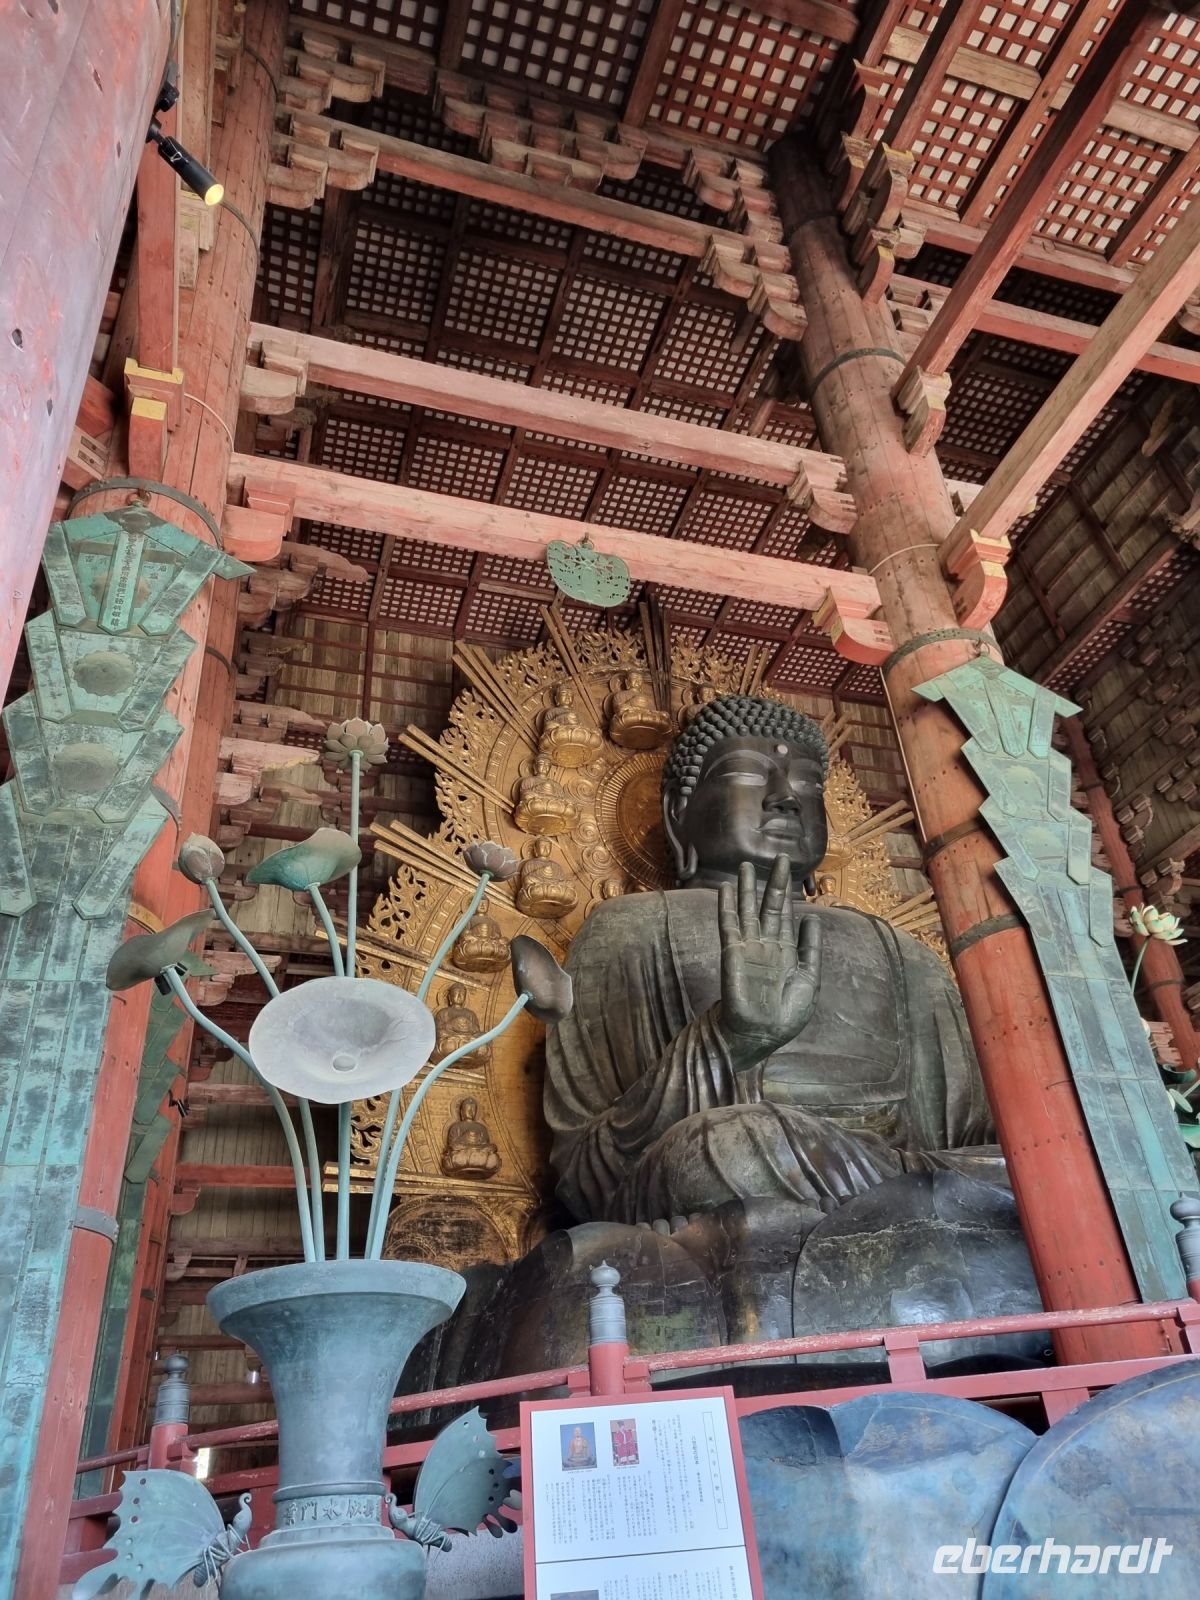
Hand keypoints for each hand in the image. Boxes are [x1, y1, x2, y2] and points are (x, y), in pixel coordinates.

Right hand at [718, 856, 821, 1066]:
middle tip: (781, 857)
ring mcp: (749, 947)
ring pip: (748, 910)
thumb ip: (811, 949)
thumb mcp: (809, 980)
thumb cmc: (786, 1014)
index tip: (792, 872)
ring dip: (747, 888)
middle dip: (775, 883)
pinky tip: (725, 888)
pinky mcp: (733, 953)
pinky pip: (729, 925)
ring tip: (746, 865)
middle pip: (770, 906)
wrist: (762, 1034)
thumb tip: (813, 917)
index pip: (788, 916)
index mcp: (787, 952)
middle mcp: (767, 945)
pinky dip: (727, 906)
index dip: (790, 895)